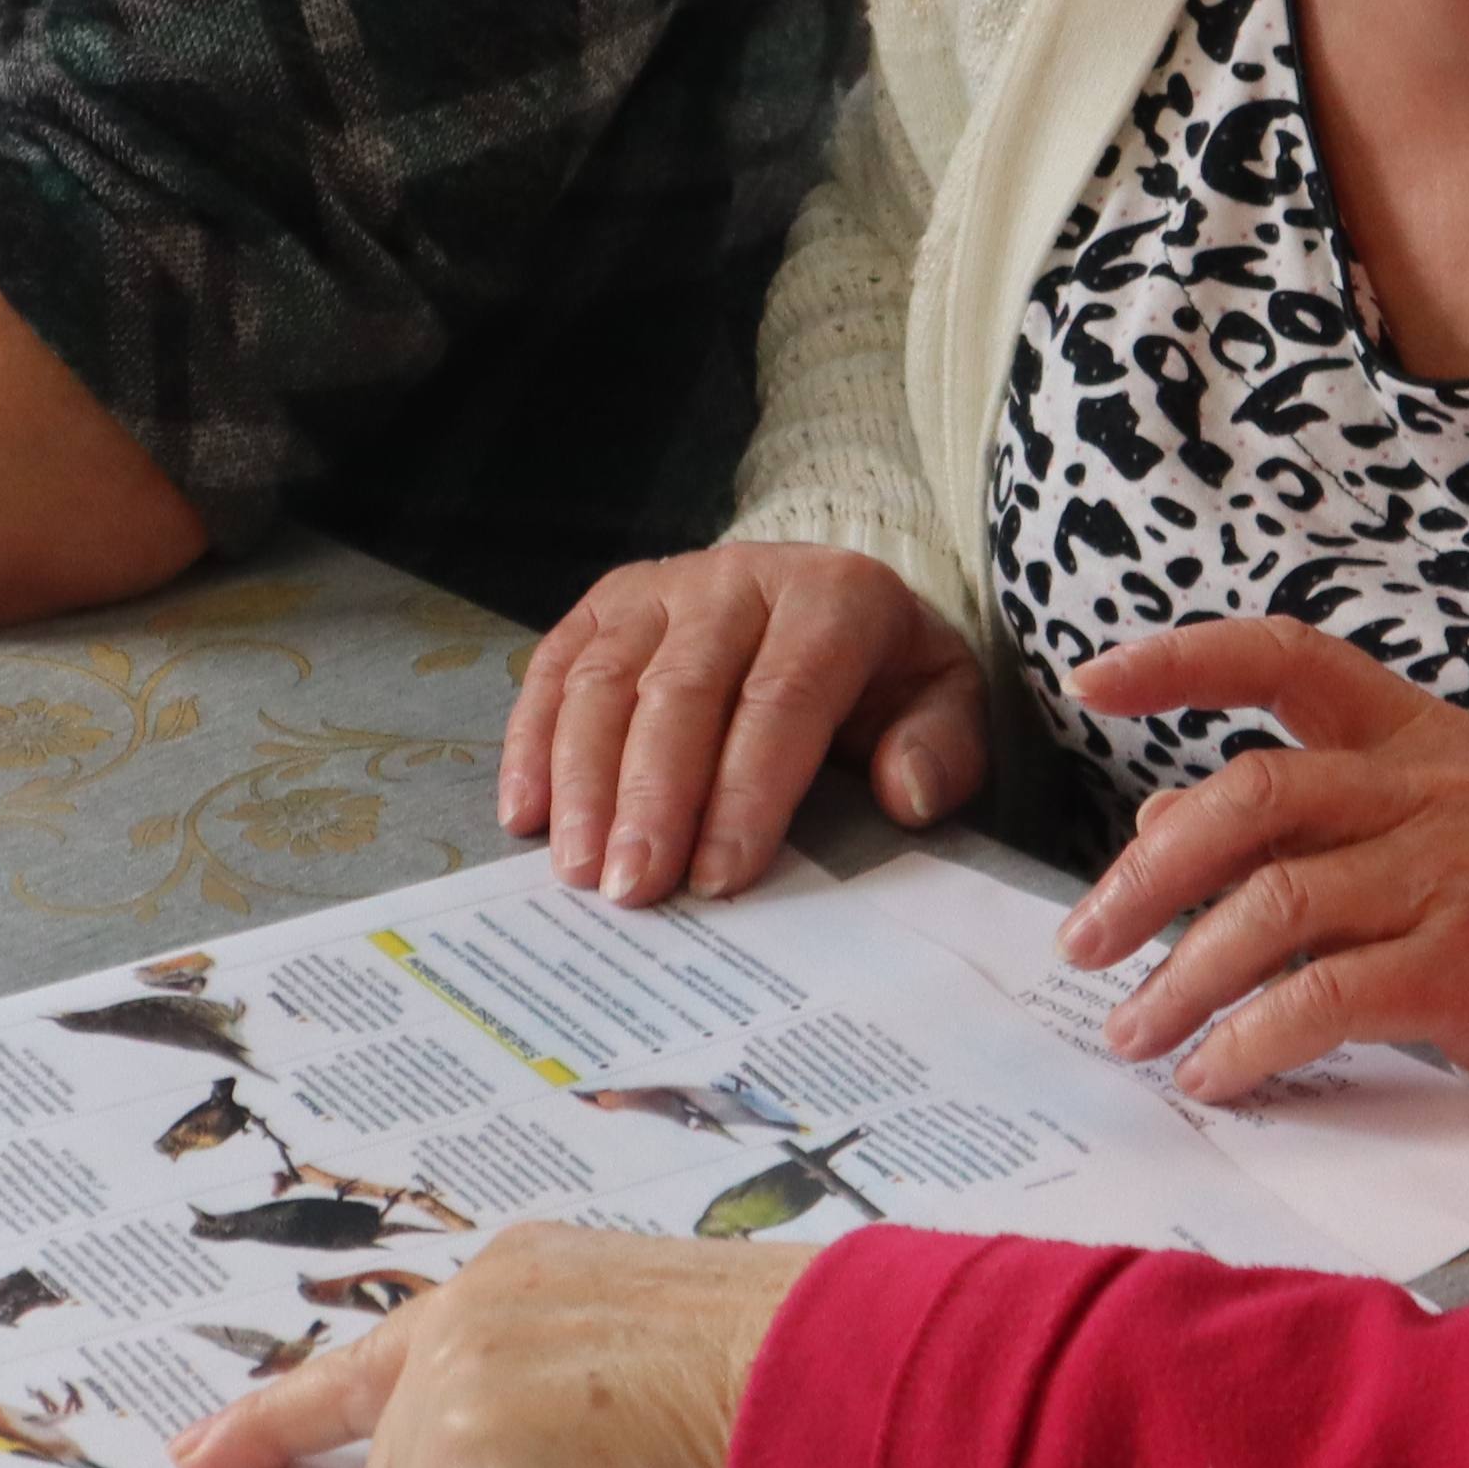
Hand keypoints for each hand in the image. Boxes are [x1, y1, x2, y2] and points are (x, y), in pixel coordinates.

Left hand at [174, 1227, 811, 1467]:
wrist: (843, 1385)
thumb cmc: (794, 1384)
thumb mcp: (649, 1363)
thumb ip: (556, 1399)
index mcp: (514, 1281)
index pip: (366, 1361)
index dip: (278, 1419)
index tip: (201, 1456)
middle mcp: (470, 1316)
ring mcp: (460, 1385)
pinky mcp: (472, 1462)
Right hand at [502, 545, 985, 904]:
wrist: (826, 596)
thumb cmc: (881, 671)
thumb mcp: (942, 698)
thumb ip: (942, 749)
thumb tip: (906, 797)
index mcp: (831, 598)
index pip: (781, 699)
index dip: (746, 791)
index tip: (719, 876)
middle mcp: (736, 579)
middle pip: (681, 690)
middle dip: (653, 798)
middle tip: (633, 888)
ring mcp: (661, 587)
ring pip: (605, 679)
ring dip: (584, 780)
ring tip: (578, 870)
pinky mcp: (605, 604)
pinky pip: (553, 667)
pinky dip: (532, 741)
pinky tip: (526, 814)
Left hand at [1058, 621, 1468, 1100]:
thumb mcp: (1388, 822)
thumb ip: (1282, 815)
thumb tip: (1151, 829)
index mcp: (1406, 728)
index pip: (1285, 659)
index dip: (1185, 661)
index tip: (1090, 682)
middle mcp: (1429, 786)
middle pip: (1255, 796)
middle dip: (1149, 875)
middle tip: (1082, 942)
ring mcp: (1451, 874)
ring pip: (1276, 907)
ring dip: (1182, 978)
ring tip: (1132, 1032)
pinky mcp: (1463, 967)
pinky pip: (1324, 998)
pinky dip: (1248, 1039)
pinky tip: (1210, 1071)